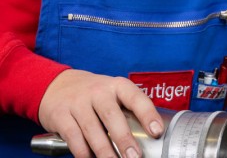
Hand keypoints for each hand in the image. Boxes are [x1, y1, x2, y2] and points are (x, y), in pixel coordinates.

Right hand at [38, 69, 163, 157]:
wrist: (59, 85)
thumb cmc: (95, 94)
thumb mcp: (113, 93)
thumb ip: (128, 109)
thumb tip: (150, 135)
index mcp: (118, 86)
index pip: (136, 98)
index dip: (148, 115)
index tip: (156, 131)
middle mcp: (99, 92)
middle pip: (112, 116)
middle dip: (124, 139)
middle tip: (134, 156)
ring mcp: (79, 103)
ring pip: (92, 130)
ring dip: (104, 151)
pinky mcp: (61, 116)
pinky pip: (73, 138)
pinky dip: (83, 153)